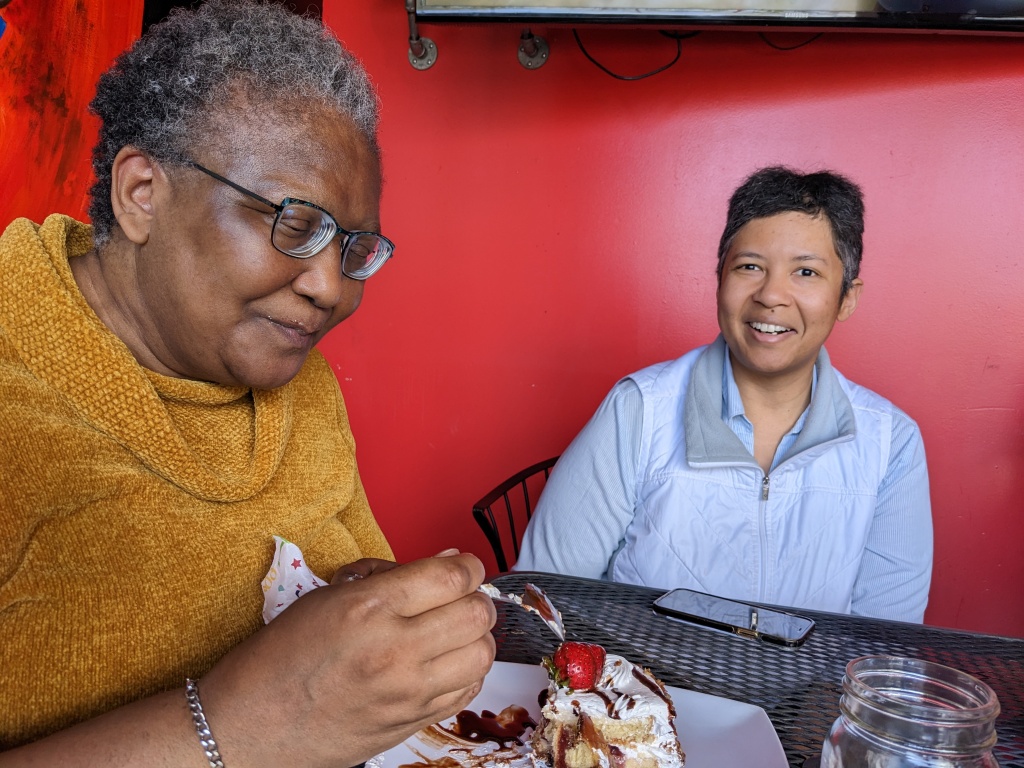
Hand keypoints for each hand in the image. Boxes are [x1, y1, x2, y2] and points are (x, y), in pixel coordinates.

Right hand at [199, 552, 495, 767]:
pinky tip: (446, 661)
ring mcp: (407, 692)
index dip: (468, 565)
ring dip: (476, 635)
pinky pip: (468, 690)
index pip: (452, 577)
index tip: (464, 565)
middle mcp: (395, 650)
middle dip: (476, 597)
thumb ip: (390, 577)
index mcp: (370, 608)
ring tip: (454, 629)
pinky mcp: (412, 722)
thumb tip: (445, 561)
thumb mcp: (329, 596)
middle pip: (477, 613)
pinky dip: (467, 670)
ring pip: (483, 654)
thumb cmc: (281, 657)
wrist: (251, 725)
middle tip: (460, 595)